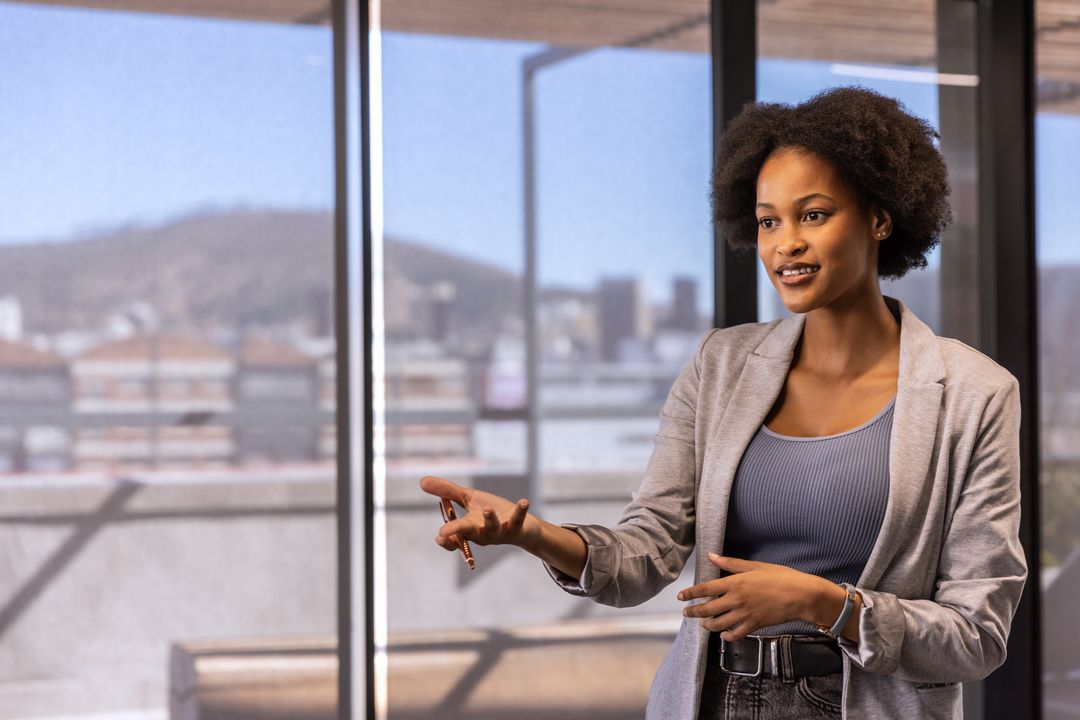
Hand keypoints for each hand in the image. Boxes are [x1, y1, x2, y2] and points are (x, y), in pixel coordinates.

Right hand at [419, 475, 540, 552]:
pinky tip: (524, 502)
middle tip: (443, 533)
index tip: (438, 536)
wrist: (520, 522)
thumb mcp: (468, 498)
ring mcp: (499, 531)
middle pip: (467, 533)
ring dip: (489, 519)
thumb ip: (447, 491)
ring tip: (486, 508)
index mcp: (468, 528)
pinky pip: (518, 519)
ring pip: (491, 527)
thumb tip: (422, 480)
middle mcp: (481, 533)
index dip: (445, 540)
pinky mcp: (516, 527)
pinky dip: (521, 511)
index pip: (453, 538)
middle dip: (456, 532)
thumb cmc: (491, 511)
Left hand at [676, 553, 837, 640]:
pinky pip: (736, 634)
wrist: (800, 595)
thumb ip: (730, 563)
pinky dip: (727, 636)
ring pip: (718, 623)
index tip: (681, 597)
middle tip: (686, 613)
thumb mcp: (754, 566)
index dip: (690, 593)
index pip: (705, 589)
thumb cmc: (779, 576)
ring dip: (708, 625)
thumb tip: (711, 555)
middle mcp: (736, 599)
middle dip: (694, 612)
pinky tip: (723, 634)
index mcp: (735, 582)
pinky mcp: (754, 625)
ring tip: (703, 623)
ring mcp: (745, 614)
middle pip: (707, 609)